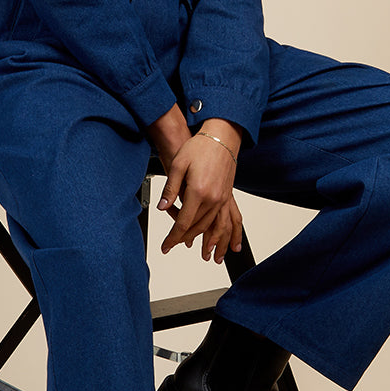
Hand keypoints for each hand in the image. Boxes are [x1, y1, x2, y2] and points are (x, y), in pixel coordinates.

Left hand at [151, 116, 242, 263]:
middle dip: (183, 239)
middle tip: (172, 245)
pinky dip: (220, 233)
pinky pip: (224, 220)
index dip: (173, 237)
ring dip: (205, 241)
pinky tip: (218, 241)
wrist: (221, 137)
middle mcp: (213, 198)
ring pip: (211, 226)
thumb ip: (170, 189)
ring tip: (202, 253)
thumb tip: (162, 207)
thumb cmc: (200, 147)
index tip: (165, 246)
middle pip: (197, 228)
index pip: (183, 223)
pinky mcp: (227, 196)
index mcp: (199, 192)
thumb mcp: (178, 165)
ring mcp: (222, 198)